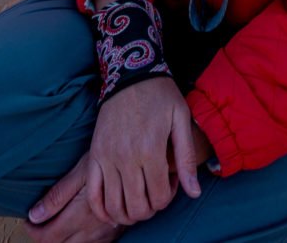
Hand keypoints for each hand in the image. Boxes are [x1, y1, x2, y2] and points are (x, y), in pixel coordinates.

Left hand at [25, 156, 119, 242]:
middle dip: (44, 237)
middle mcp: (92, 230)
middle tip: (38, 223)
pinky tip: (75, 228)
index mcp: (80, 215)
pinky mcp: (113, 235)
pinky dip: (78, 241)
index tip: (29, 221)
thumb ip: (57, 196)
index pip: (48, 237)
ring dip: (61, 240)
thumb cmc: (110, 160)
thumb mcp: (81, 172)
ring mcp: (104, 235)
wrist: (142, 164)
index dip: (33, 232)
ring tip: (55, 223)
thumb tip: (34, 215)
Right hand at [86, 78, 209, 225]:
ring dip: (127, 213)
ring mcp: (106, 158)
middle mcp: (126, 158)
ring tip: (138, 203)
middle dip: (149, 210)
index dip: (168, 198)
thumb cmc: (160, 95)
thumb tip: (194, 193)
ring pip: (114, 205)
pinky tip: (112, 212)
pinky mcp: (94, 155)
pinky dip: (101, 209)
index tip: (172, 183)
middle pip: (137, 206)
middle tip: (155, 196)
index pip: (159, 197)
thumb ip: (187, 158)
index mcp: (151, 150)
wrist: (129, 74)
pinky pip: (92, 193)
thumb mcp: (181, 120)